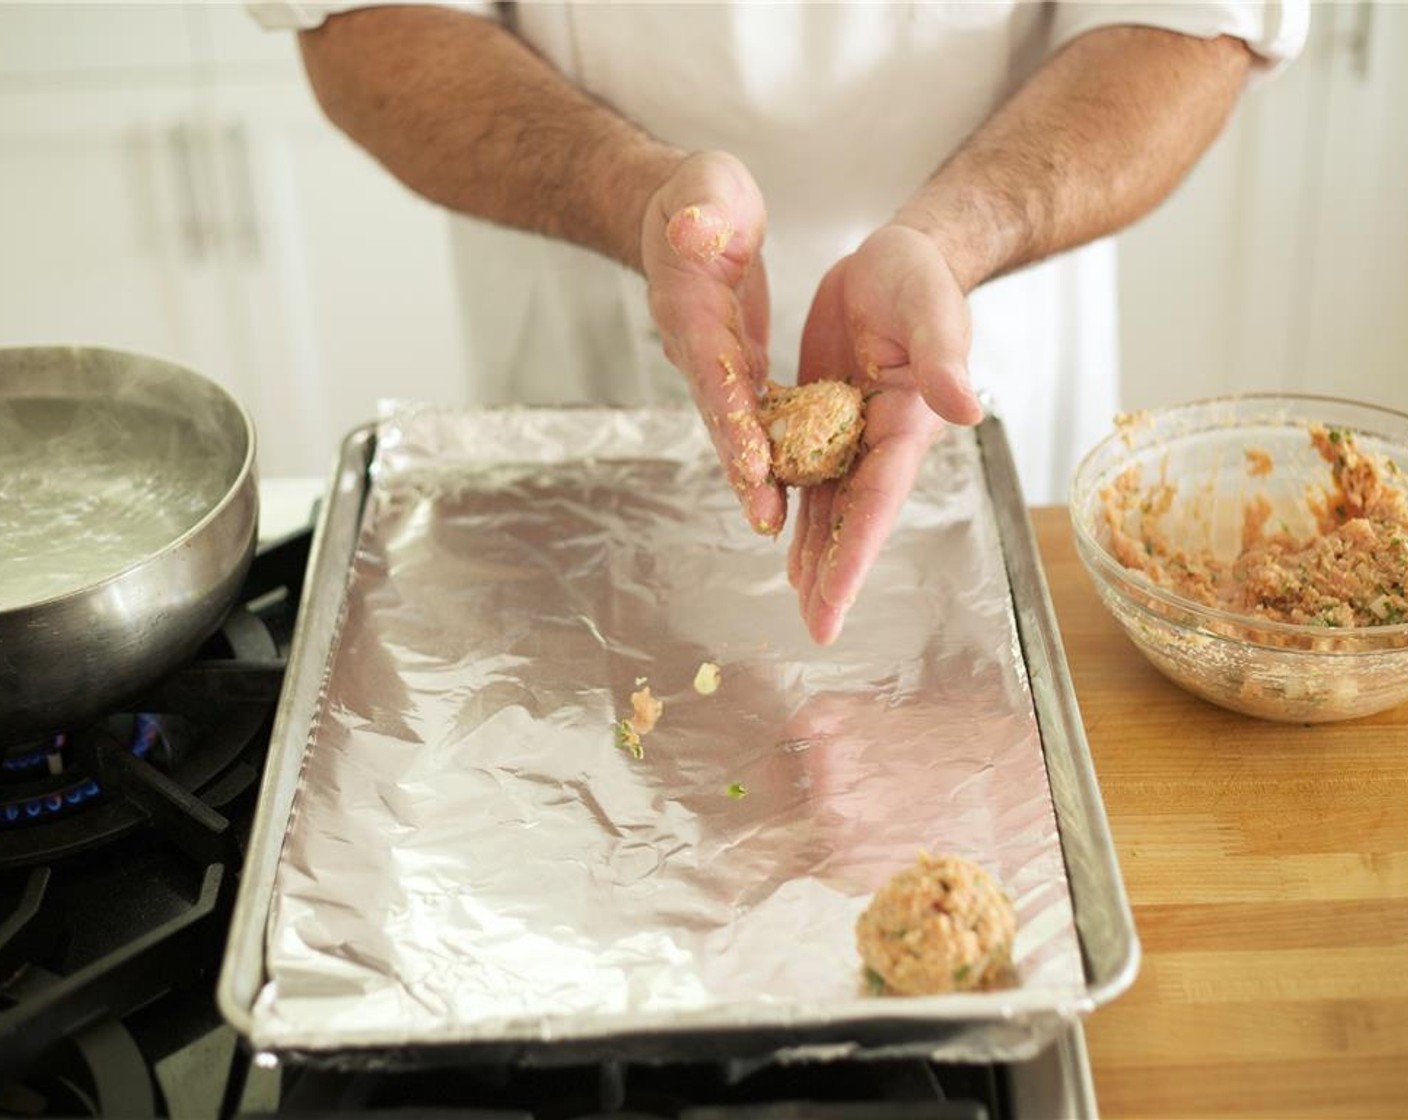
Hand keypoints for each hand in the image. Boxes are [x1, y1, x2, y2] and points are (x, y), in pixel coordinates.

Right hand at [641, 151, 785, 534]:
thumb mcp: (704, 187)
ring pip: (736, 427)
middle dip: (742, 469)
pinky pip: (751, 418)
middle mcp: (697, 347)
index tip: (752, 462)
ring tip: (775, 525)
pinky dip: (767, 454)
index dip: (732, 418)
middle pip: (721, 415)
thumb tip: (695, 231)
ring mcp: (713, 363)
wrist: (682, 211)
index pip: (714, 370)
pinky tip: (789, 490)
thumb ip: (700, 211)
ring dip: (753, 476)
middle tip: (765, 518)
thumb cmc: (700, 195)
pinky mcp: (733, 369)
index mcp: (692, 307)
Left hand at [789, 224, 983, 644]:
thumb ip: (944, 360)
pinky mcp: (826, 415)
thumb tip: (964, 409)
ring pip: (828, 503)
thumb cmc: (923, 279)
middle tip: (816, 627)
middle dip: (833, 573)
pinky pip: (808, 470)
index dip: (854, 555)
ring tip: (800, 600)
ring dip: (814, 552)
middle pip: (852, 518)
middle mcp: (880, 440)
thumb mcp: (932, 310)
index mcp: (906, 425)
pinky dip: (795, 506)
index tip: (834, 604)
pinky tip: (782, 536)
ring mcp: (852, 431)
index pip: (877, 502)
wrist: (900, 258)